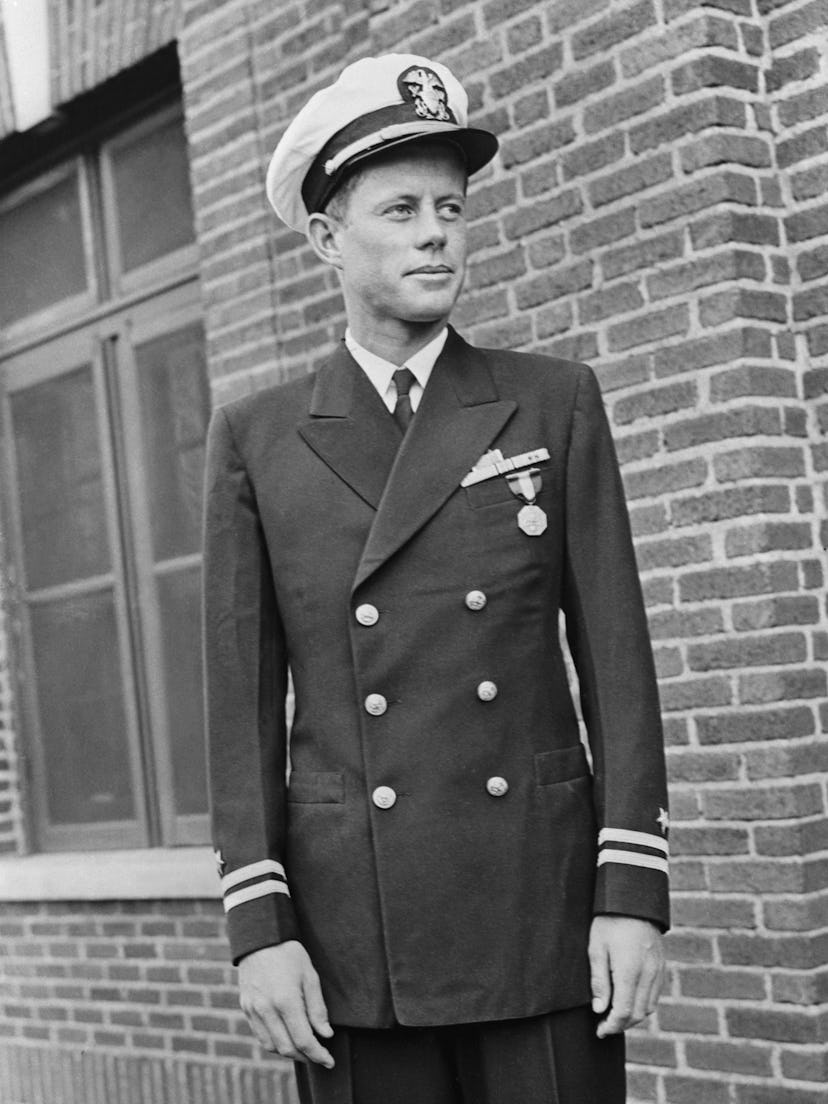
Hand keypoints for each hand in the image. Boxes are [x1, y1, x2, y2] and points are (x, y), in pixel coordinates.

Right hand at [238, 941, 334, 1066]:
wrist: (260, 938)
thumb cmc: (289, 954)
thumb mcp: (310, 976)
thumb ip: (317, 1008)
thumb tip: (325, 1034)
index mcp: (286, 1001)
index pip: (304, 1040)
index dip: (319, 1054)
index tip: (330, 1061)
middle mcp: (267, 1010)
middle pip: (287, 1048)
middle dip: (305, 1057)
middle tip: (319, 1056)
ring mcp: (253, 1010)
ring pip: (271, 1046)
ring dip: (289, 1053)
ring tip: (303, 1049)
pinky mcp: (246, 1008)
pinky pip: (260, 1035)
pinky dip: (274, 1043)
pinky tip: (286, 1038)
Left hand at [588, 915, 664, 1037]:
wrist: (633, 899)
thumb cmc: (609, 921)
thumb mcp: (596, 948)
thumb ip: (599, 981)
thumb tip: (599, 1009)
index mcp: (630, 971)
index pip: (623, 1012)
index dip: (611, 1026)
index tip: (599, 1030)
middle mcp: (648, 974)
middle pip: (638, 1013)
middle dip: (621, 1025)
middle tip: (604, 1026)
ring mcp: (658, 970)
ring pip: (649, 1006)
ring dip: (633, 1017)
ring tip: (615, 1016)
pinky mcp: (661, 965)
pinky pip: (655, 994)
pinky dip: (643, 1004)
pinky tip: (629, 1000)